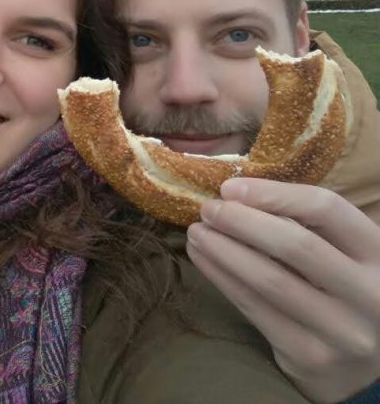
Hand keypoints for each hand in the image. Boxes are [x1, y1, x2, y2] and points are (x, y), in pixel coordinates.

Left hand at [185, 177, 379, 403]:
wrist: (366, 370)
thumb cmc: (345, 294)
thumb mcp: (346, 257)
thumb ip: (309, 228)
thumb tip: (237, 196)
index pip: (327, 209)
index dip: (274, 193)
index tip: (229, 188)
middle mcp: (370, 293)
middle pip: (296, 244)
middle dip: (241, 221)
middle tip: (208, 209)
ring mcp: (342, 329)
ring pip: (269, 279)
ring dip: (223, 250)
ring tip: (196, 232)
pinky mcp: (310, 356)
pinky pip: (255, 308)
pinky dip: (222, 278)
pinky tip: (202, 260)